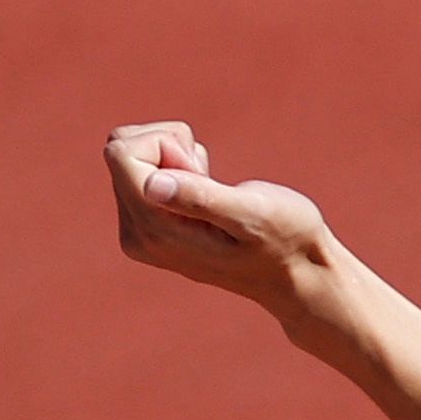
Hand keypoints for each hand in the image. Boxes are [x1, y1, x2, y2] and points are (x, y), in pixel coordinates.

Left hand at [104, 121, 335, 314]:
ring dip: (176, 160)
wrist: (298, 274)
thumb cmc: (286, 239)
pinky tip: (208, 199)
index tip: (204, 172)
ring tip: (215, 196)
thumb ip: (200, 198)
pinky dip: (176, 170)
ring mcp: (140, 234)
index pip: (122, 152)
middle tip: (211, 182)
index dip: (167, 145)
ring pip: (131, 158)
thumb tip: (151, 186)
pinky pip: (141, 171)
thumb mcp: (252, 214)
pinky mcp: (148, 227)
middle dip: (169, 149)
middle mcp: (137, 235)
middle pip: (123, 150)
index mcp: (154, 228)